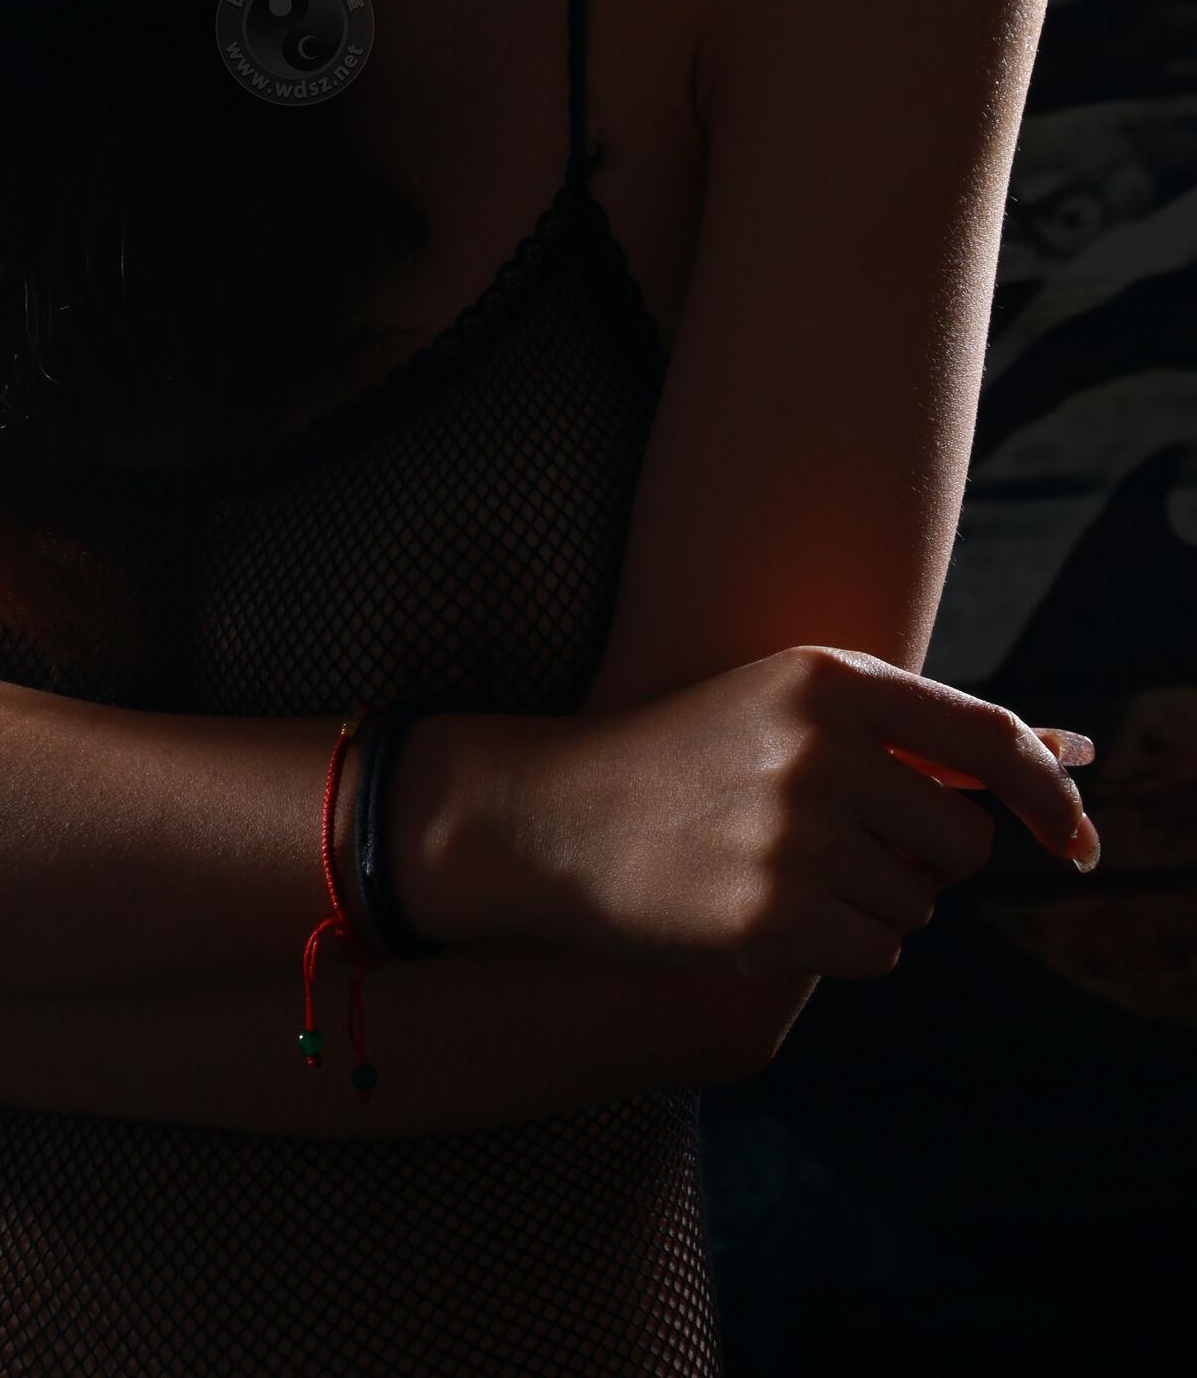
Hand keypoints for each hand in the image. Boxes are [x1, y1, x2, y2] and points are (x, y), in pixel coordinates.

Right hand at [525, 646, 1097, 981]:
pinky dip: (838, 948)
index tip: (1080, 838)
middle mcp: (821, 749)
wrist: (554, 813)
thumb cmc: (684, 758)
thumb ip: (902, 732)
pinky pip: (877, 955)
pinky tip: (765, 911)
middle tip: (834, 846)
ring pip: (916, 905)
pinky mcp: (771, 917)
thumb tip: (1048, 769)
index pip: (989, 737)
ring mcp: (796, 835)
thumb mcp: (784, 705)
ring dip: (868, 904)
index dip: (1051, 794)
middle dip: (920, 860)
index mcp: (830, 678)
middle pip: (962, 844)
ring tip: (777, 868)